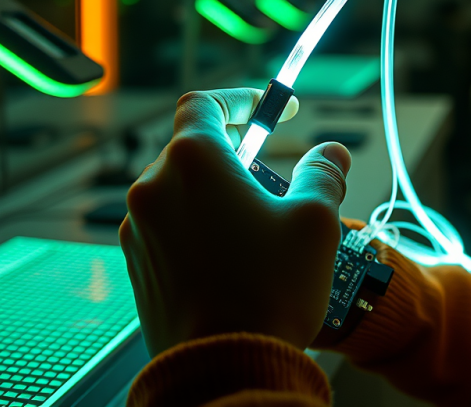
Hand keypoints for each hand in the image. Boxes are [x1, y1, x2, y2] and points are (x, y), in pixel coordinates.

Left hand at [119, 88, 351, 356]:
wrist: (224, 371)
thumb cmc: (269, 291)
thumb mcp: (315, 221)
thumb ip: (323, 174)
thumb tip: (332, 154)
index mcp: (194, 161)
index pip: (206, 102)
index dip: (243, 99)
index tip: (272, 109)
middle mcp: (155, 186)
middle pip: (195, 145)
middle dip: (237, 150)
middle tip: (273, 172)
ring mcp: (140, 226)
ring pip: (181, 185)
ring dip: (218, 188)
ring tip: (258, 221)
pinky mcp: (138, 262)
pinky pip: (169, 221)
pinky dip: (199, 219)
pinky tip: (232, 251)